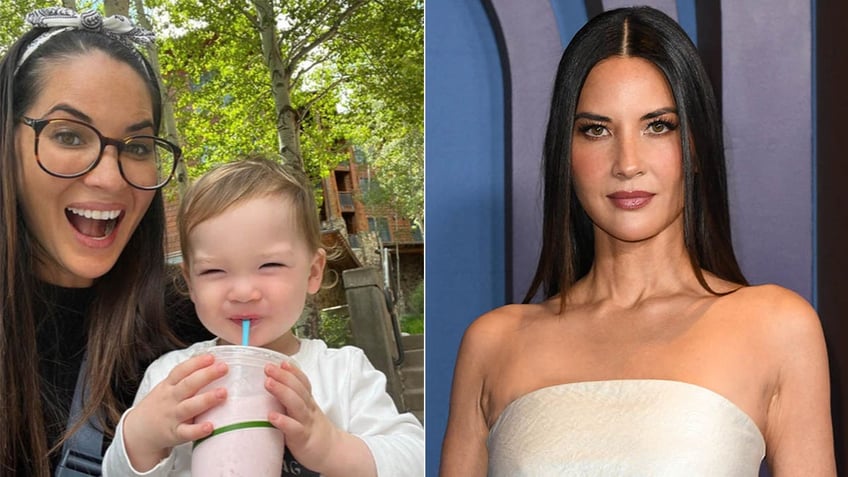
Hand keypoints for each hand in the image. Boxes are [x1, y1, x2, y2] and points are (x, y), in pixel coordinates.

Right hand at [122, 354, 228, 471]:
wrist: (139, 431)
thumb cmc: (161, 405)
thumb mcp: (167, 388)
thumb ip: (186, 377)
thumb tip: (213, 362)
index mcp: (169, 385)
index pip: (181, 370)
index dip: (196, 362)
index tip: (212, 357)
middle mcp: (170, 399)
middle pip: (188, 385)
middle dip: (206, 375)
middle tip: (224, 368)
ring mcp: (172, 416)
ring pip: (189, 407)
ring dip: (207, 399)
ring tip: (223, 393)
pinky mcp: (175, 434)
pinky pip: (187, 432)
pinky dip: (198, 430)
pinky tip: (210, 427)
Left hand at [264, 360, 338, 470]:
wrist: (332, 452)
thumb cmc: (314, 431)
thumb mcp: (307, 412)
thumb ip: (293, 400)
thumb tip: (273, 388)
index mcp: (308, 402)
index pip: (303, 382)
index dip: (293, 371)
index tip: (281, 361)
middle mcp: (308, 409)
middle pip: (298, 389)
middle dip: (283, 376)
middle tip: (268, 368)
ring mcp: (306, 423)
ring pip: (296, 404)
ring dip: (282, 392)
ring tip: (268, 383)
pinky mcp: (303, 438)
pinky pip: (294, 428)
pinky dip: (283, 421)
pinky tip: (271, 416)